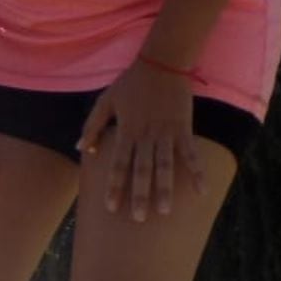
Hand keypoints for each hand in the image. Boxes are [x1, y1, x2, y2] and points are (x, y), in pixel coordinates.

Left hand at [78, 58, 205, 220]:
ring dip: (165, 189)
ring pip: (165, 165)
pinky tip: (201, 192)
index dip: (114, 186)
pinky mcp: (183, 128)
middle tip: (138, 218)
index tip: (111, 207)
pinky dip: (197, 172)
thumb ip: (92, 126)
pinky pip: (191, 154)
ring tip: (164, 211)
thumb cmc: (131, 83)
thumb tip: (79, 149)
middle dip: (140, 195)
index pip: (118, 164)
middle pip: (142, 169)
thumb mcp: (105, 101)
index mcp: (126, 130)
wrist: (162, 62)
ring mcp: (166, 133)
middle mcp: (146, 135)